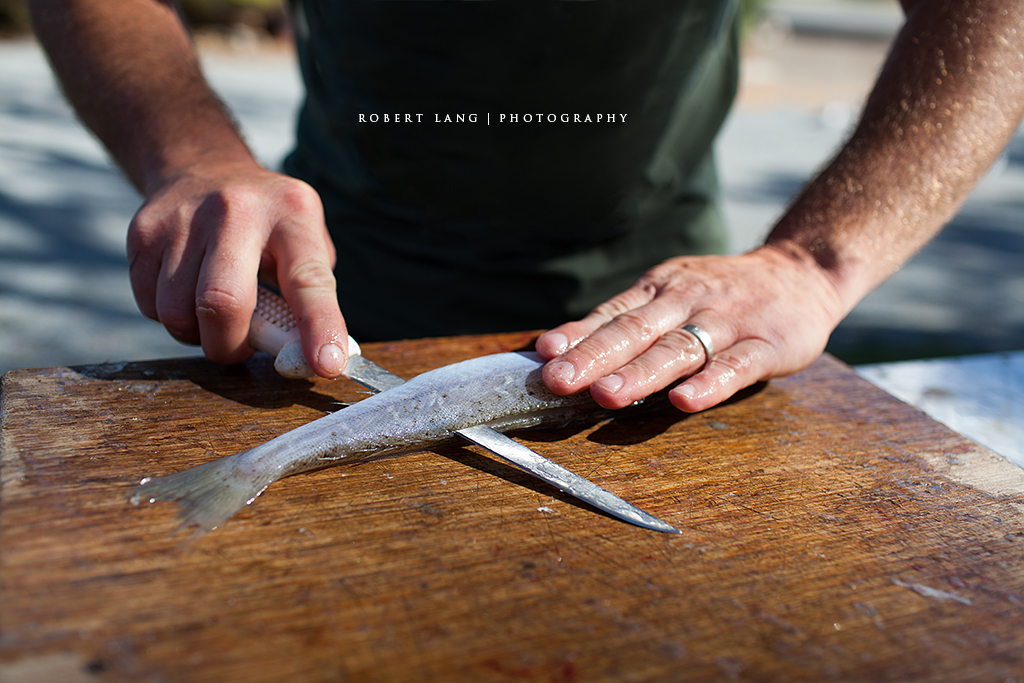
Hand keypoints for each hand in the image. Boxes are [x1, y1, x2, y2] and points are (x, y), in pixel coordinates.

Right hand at [126, 159, 347, 376]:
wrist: (202, 167)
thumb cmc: (267, 224)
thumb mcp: (305, 241)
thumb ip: (313, 297)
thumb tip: (318, 358)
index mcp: (291, 213)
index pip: (309, 280)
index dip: (319, 327)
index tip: (326, 365)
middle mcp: (236, 210)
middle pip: (224, 302)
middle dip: (230, 346)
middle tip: (239, 350)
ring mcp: (183, 218)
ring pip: (177, 313)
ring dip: (198, 335)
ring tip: (215, 314)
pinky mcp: (143, 233)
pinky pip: (150, 306)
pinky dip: (171, 318)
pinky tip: (187, 294)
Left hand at [536, 245, 846, 411]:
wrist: (802, 272)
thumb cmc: (721, 292)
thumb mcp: (670, 292)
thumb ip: (625, 320)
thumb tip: (560, 351)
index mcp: (660, 290)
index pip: (611, 315)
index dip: (576, 336)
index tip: (543, 357)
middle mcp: (688, 301)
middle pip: (635, 332)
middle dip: (594, 357)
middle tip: (558, 381)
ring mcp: (728, 321)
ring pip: (678, 349)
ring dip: (640, 373)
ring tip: (606, 394)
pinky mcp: (768, 344)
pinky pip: (736, 366)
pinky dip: (710, 384)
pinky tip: (684, 401)